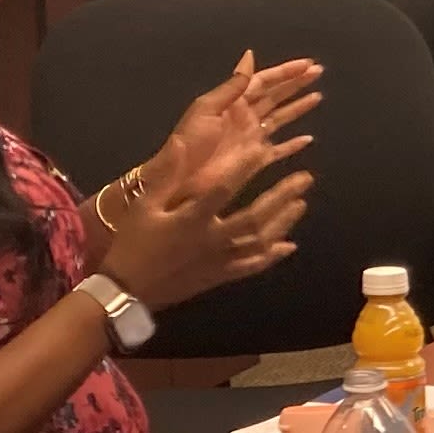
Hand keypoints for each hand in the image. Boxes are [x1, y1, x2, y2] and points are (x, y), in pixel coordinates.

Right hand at [106, 148, 309, 308]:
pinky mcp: (221, 276)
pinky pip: (252, 266)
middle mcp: (212, 240)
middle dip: (281, 197)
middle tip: (305, 178)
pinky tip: (289, 245)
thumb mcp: (144, 206)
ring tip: (301, 203)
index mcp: (191, 219)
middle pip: (255, 218)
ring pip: (260, 242)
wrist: (128, 291)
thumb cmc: (133, 244)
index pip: (224, 189)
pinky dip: (272, 256)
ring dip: (283, 222)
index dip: (245, 168)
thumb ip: (166, 175)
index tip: (264, 149)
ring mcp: (220, 261)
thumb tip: (180, 141)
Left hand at [138, 51, 320, 220]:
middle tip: (319, 72)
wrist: (179, 178)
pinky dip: (293, 145)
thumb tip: (250, 56)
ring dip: (298, 108)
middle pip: (276, 95)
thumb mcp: (207, 108)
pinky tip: (308, 139)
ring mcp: (251, 138)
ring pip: (281, 118)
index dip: (285, 72)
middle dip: (296, 84)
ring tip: (318, 97)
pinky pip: (279, 149)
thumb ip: (232, 86)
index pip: (264, 81)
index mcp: (233, 101)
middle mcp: (245, 116)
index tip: (307, 64)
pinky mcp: (255, 160)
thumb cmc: (191, 141)